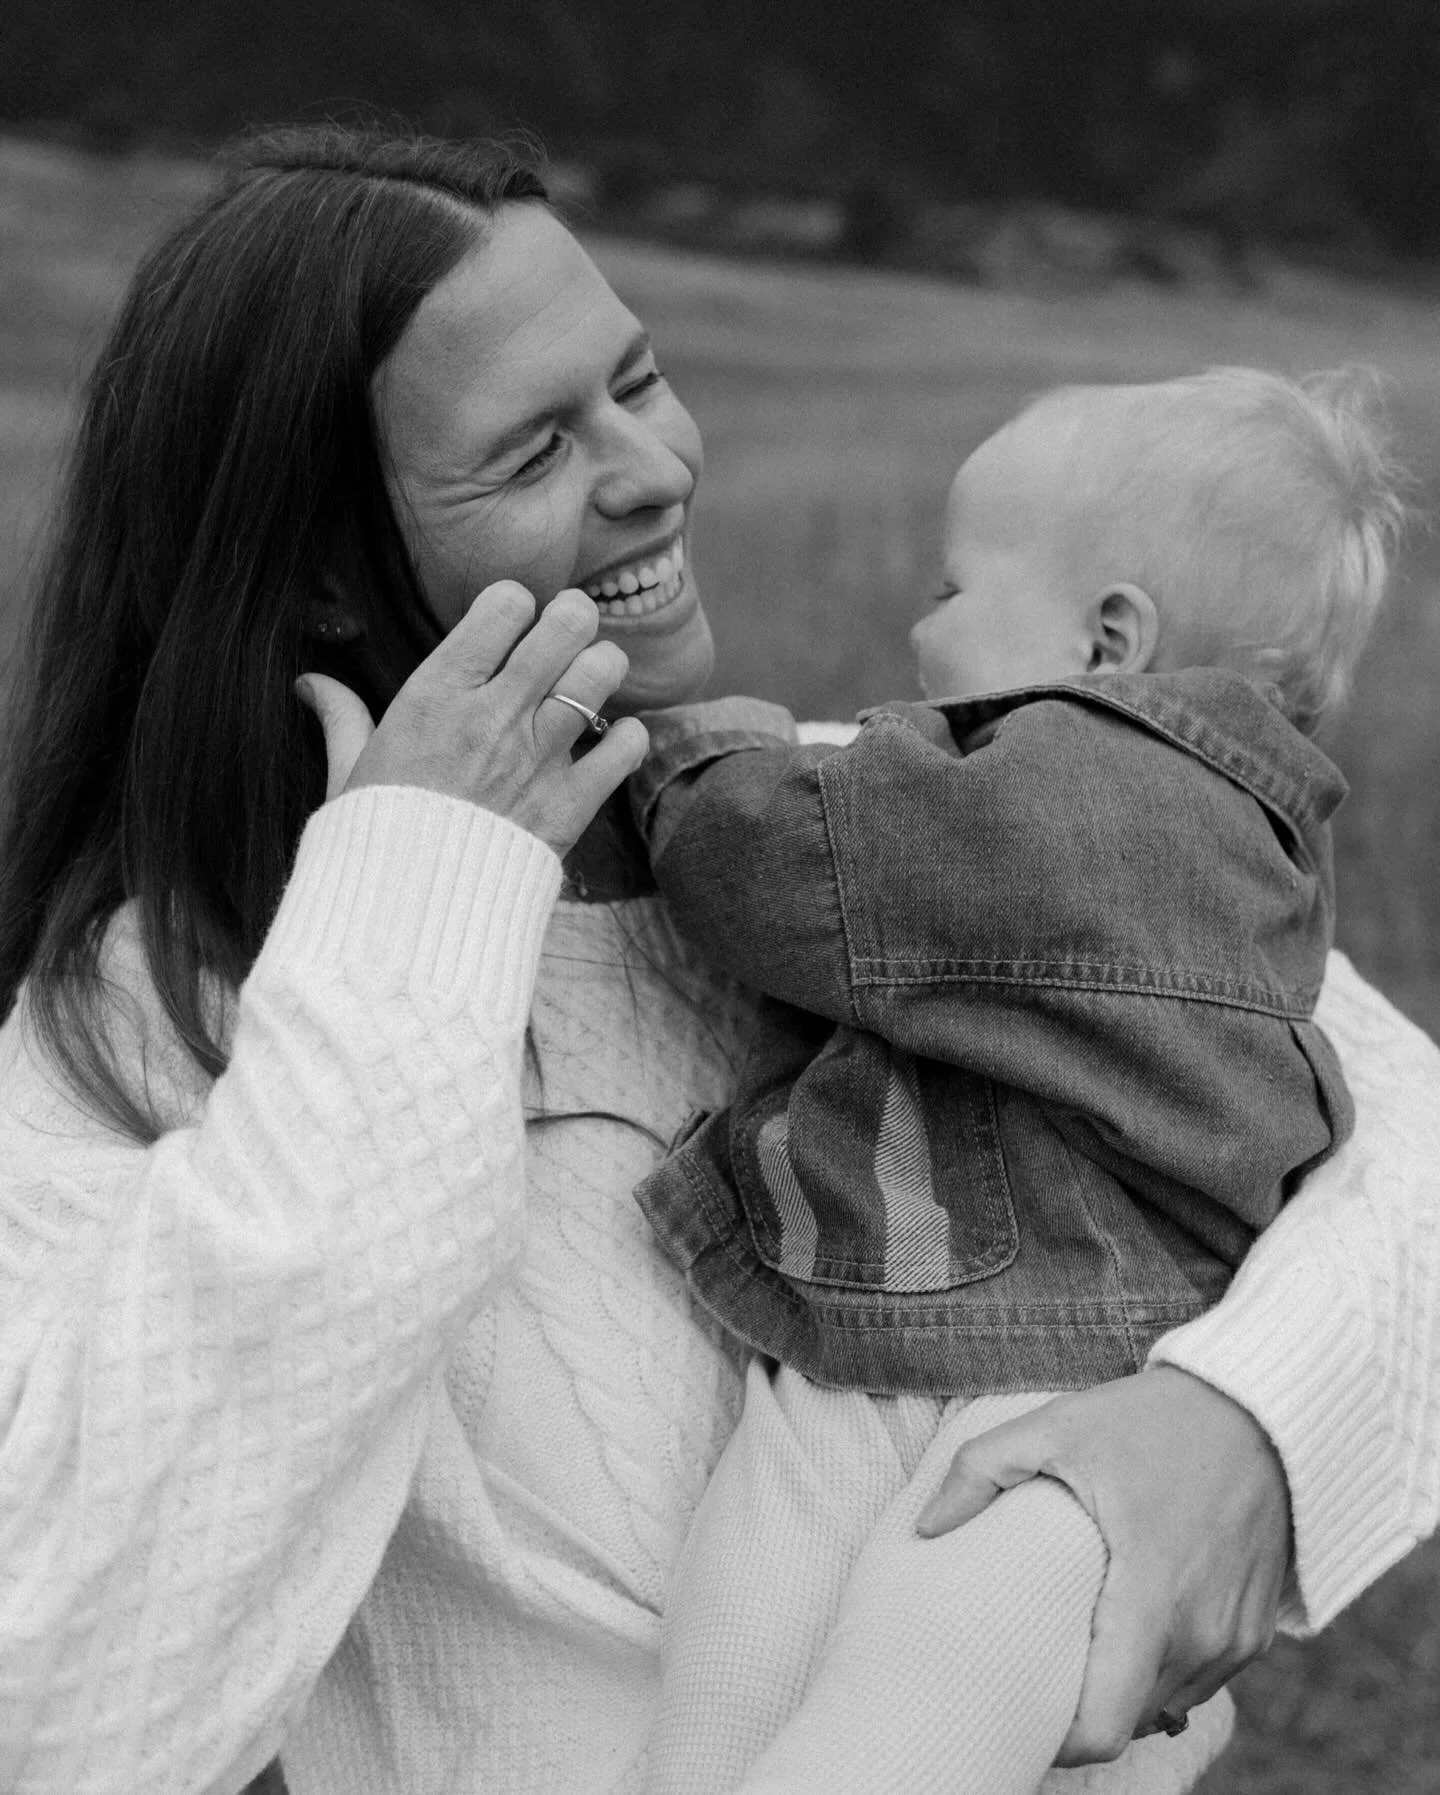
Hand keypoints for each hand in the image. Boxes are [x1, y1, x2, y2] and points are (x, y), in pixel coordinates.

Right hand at [296, 581, 647, 856]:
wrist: (407, 920)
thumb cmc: (374, 842)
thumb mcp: (348, 773)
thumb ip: (342, 719)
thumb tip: (309, 684)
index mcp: (436, 696)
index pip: (503, 605)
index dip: (515, 604)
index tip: (512, 623)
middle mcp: (493, 717)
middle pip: (566, 625)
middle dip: (573, 618)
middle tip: (567, 633)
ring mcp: (537, 759)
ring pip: (602, 672)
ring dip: (602, 667)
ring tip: (591, 680)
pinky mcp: (571, 804)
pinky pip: (625, 745)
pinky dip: (626, 737)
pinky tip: (610, 741)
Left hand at [916, 1366, 1290, 1765]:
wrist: (1258, 1410)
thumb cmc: (1150, 1419)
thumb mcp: (1056, 1426)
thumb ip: (981, 1470)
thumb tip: (927, 1528)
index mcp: (1150, 1593)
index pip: (1105, 1724)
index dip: (1056, 1741)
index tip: (1018, 1711)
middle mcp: (1202, 1632)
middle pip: (1128, 1722)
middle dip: (1079, 1711)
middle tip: (1032, 1672)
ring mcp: (1235, 1638)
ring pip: (1164, 1706)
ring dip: (1120, 1692)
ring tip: (1075, 1649)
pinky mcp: (1255, 1632)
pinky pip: (1198, 1681)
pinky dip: (1159, 1672)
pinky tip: (1125, 1633)